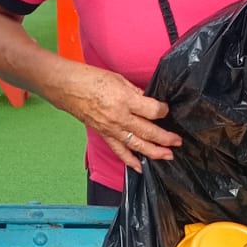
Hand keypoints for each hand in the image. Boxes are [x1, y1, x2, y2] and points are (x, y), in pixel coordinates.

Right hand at [62, 66, 179, 172]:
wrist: (69, 88)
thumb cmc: (92, 79)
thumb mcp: (119, 80)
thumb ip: (136, 94)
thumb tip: (149, 103)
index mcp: (125, 99)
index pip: (152, 110)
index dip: (163, 110)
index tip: (166, 110)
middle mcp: (120, 117)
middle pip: (148, 131)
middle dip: (165, 138)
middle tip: (177, 141)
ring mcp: (112, 129)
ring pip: (137, 145)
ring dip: (154, 152)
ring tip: (168, 155)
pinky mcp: (105, 135)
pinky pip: (120, 151)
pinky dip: (130, 160)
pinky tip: (140, 167)